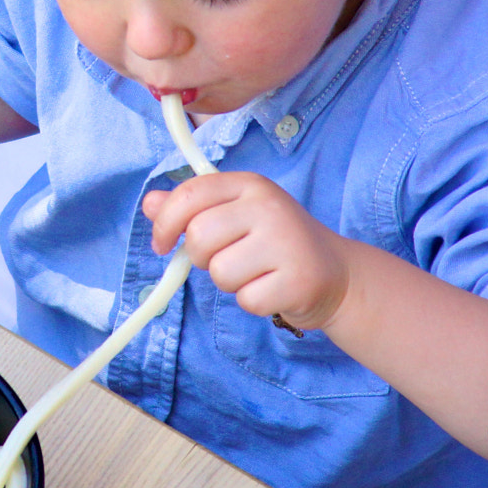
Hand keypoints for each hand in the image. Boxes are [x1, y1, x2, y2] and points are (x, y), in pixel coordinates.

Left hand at [143, 172, 351, 330]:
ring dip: (230, 282)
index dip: (165, 223)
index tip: (163, 244)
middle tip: (227, 259)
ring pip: (220, 272)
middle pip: (199, 236)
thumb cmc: (275, 244)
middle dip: (202, 258)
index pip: (190, 194)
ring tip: (256, 272)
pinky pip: (246, 300)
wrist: (337, 273)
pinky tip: (274, 288)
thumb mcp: (235, 215)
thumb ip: (191, 209)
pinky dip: (254, 301)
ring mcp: (286, 242)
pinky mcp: (298, 280)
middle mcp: (269, 206)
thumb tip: (149, 203)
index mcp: (250, 185)